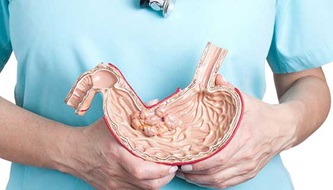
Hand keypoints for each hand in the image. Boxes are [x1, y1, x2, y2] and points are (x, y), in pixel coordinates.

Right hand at [63, 118, 176, 189]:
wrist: (72, 152)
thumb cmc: (94, 135)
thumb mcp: (114, 120)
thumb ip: (137, 112)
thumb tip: (157, 105)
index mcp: (116, 154)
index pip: (143, 170)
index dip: (162, 169)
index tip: (173, 163)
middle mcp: (115, 172)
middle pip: (147, 185)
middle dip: (165, 177)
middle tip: (172, 167)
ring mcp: (112, 184)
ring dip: (158, 182)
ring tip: (164, 172)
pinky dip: (145, 186)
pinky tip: (149, 177)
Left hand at [176, 75, 296, 188]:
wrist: (283, 127)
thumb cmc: (260, 113)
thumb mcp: (244, 99)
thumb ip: (226, 89)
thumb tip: (212, 78)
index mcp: (243, 138)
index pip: (219, 157)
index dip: (200, 163)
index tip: (183, 162)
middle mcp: (246, 156)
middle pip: (216, 173)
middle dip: (194, 174)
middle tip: (177, 168)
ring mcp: (248, 167)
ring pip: (220, 181)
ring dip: (200, 181)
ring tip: (184, 174)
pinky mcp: (250, 173)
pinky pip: (228, 184)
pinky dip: (212, 184)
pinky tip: (200, 179)